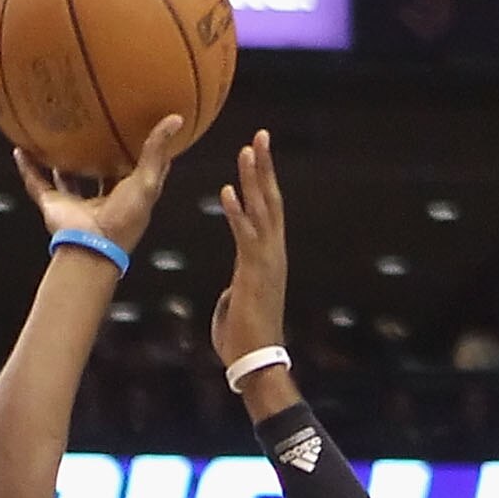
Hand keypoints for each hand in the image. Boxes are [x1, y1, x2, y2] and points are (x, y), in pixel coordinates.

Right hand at [15, 113, 182, 252]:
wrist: (91, 247)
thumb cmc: (123, 220)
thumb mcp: (147, 182)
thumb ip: (156, 151)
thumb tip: (175, 118)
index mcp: (126, 196)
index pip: (134, 171)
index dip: (138, 152)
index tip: (140, 128)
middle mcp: (100, 200)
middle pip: (100, 173)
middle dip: (99, 154)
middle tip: (96, 126)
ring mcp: (75, 203)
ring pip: (67, 177)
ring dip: (61, 160)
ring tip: (57, 134)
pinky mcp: (53, 205)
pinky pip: (36, 182)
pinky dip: (27, 168)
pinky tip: (20, 148)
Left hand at [210, 128, 288, 373]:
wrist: (256, 361)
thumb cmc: (245, 339)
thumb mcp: (236, 308)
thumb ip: (233, 291)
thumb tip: (229, 291)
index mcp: (268, 258)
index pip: (268, 212)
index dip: (263, 183)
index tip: (258, 157)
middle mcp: (272, 254)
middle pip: (271, 201)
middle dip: (265, 168)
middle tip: (260, 136)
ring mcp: (266, 261)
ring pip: (263, 211)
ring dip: (253, 180)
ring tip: (247, 150)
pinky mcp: (253, 272)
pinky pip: (244, 236)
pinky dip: (235, 212)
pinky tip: (226, 191)